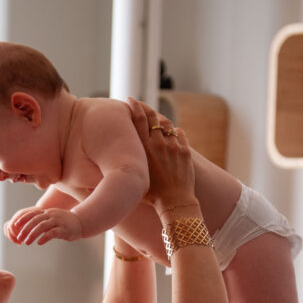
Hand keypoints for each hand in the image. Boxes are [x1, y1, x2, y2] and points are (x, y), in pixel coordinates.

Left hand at [4, 206, 83, 244]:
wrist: (81, 222)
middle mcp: (51, 215)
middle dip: (25, 229)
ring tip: (27, 242)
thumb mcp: (52, 218)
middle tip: (19, 237)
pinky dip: (44, 238)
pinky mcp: (63, 229)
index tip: (15, 225)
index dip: (23, 219)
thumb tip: (28, 227)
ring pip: (42, 226)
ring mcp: (57, 221)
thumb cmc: (64, 222)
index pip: (32, 214)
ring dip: (32, 234)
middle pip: (35, 220)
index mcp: (47, 212)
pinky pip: (52, 233)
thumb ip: (42, 221)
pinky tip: (39, 243)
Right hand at [127, 98, 195, 213]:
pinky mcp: (185, 152)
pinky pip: (180, 134)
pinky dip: (175, 132)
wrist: (175, 201)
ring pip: (166, 124)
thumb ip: (128, 163)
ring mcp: (173, 146)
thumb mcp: (135, 176)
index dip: (134, 107)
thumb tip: (116, 158)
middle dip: (146, 108)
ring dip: (160, 120)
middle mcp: (158, 143)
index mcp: (144, 148)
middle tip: (140, 105)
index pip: (138, 119)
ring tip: (156, 120)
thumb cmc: (151, 195)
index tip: (130, 100)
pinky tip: (173, 132)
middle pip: (152, 117)